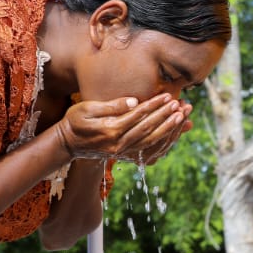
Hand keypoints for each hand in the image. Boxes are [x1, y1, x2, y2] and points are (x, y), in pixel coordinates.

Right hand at [55, 93, 186, 161]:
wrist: (67, 144)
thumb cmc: (75, 121)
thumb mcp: (87, 108)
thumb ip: (112, 105)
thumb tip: (136, 101)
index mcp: (110, 130)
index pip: (138, 116)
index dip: (155, 106)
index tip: (169, 96)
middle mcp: (119, 144)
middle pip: (149, 130)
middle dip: (168, 117)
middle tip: (183, 106)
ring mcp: (123, 153)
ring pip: (153, 142)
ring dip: (171, 130)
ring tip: (185, 117)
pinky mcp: (125, 156)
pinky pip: (150, 152)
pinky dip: (165, 143)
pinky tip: (176, 133)